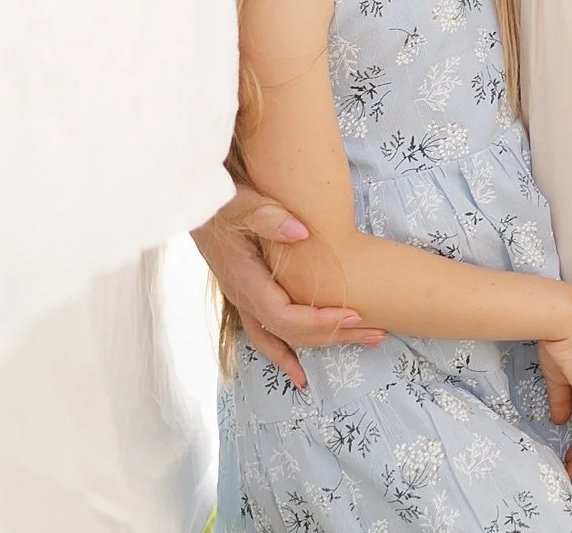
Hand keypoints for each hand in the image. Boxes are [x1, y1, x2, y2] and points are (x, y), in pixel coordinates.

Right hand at [191, 184, 384, 389]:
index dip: (317, 321)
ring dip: (319, 344)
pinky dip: (285, 352)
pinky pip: (266, 334)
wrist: (196, 204)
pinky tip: (300, 371)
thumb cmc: (222, 201)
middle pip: (288, 332)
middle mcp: (243, 296)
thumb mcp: (242, 202)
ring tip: (360, 345)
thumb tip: (301, 233)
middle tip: (375, 333)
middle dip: (332, 335)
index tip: (353, 314)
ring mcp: (244, 300)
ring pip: (280, 337)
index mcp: (245, 278)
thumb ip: (268, 217)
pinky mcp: (248, 296)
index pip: (282, 315)